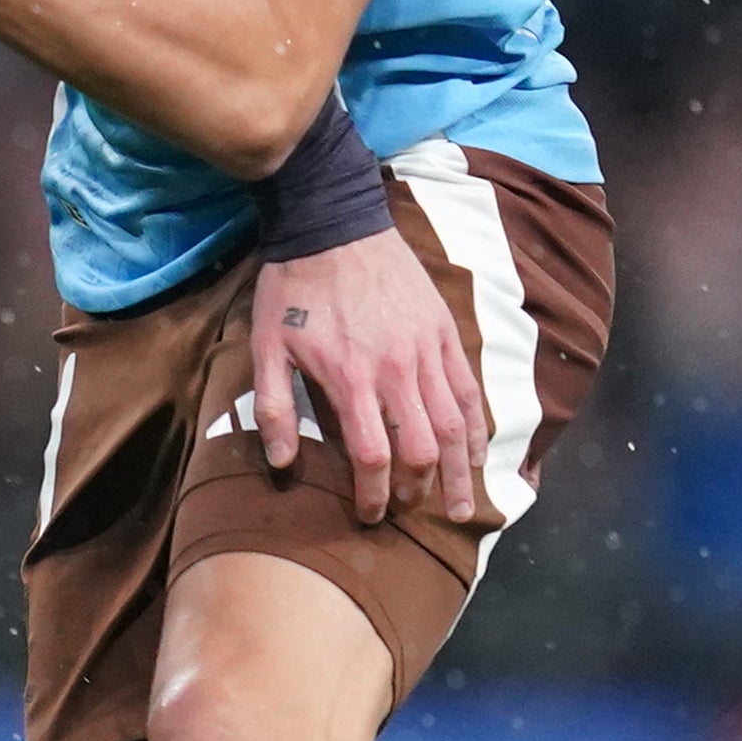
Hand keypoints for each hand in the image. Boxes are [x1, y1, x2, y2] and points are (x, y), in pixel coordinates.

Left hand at [247, 229, 494, 528]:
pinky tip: (476, 454)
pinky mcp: (445, 332)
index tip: (370, 515)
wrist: (332, 225)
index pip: (373, 456)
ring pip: (455, 425)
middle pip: (422, 449)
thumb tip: (281, 463)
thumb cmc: (292, 288)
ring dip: (459, 471)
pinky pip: (469, 389)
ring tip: (460, 505)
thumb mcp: (265, 346)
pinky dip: (476, 427)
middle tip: (408, 509)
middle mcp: (397, 370)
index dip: (374, 495)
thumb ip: (274, 407)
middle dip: (418, 490)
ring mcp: (427, 350)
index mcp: (351, 378)